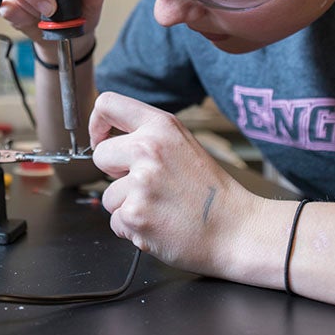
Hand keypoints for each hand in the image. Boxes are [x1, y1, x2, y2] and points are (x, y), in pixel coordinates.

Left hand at [89, 92, 260, 277]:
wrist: (237, 230)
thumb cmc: (211, 193)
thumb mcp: (184, 145)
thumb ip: (149, 136)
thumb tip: (110, 137)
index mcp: (161, 126)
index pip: (107, 104)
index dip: (98, 124)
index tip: (102, 139)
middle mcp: (147, 149)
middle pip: (100, 155)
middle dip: (114, 173)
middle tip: (145, 184)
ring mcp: (140, 183)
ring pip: (107, 195)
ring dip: (127, 205)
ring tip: (160, 208)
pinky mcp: (134, 215)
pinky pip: (115, 221)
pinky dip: (133, 228)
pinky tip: (159, 224)